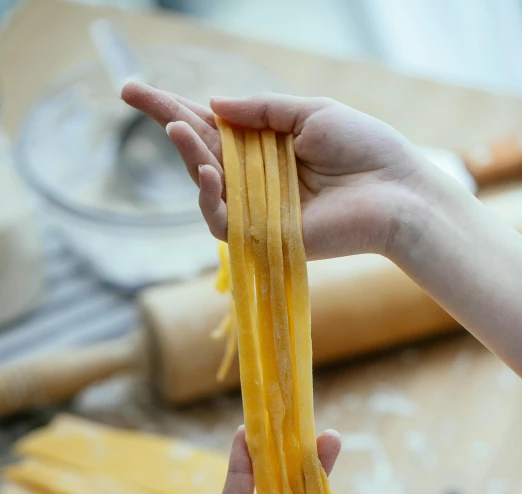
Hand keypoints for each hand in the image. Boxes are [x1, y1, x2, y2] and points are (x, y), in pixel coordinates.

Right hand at [122, 83, 422, 258]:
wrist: (394, 191)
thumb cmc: (363, 148)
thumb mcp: (309, 112)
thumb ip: (260, 110)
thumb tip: (211, 103)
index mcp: (266, 143)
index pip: (211, 125)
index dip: (173, 109)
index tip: (134, 91)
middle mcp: (256, 175)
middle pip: (199, 151)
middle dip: (167, 123)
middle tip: (134, 96)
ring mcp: (257, 206)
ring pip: (204, 184)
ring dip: (187, 156)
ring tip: (177, 129)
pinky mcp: (263, 236)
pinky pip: (221, 220)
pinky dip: (209, 198)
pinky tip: (207, 172)